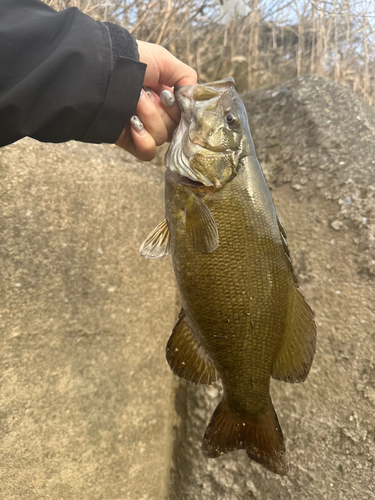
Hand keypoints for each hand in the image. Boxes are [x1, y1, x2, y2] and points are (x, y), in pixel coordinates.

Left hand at [116, 41, 196, 160]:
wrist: (100, 70)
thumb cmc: (132, 60)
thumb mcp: (164, 60)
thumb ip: (186, 77)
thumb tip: (194, 98)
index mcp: (165, 97)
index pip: (184, 115)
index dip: (181, 110)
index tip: (171, 97)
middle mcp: (156, 114)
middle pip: (175, 128)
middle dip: (162, 110)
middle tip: (146, 92)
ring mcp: (143, 129)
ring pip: (162, 138)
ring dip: (149, 117)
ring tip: (133, 99)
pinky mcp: (130, 141)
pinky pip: (148, 153)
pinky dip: (144, 141)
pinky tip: (133, 125)